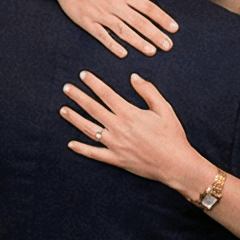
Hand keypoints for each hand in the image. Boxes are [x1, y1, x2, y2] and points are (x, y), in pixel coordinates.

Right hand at [39, 0, 176, 56]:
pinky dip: (113, 45)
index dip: (162, 19)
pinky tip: (124, 54)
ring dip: (139, 42)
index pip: (148, 8)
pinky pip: (102, 36)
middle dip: (155, 35)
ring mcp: (100, 15)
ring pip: (123, 31)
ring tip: (152, 52)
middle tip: (169, 46)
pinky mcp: (87, 22)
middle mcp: (114, 4)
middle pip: (139, 22)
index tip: (174, 29)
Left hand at [59, 70, 211, 197]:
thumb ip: (148, 91)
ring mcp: (115, 145)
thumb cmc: (172, 135)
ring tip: (63, 110)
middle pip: (92, 108)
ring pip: (88, 129)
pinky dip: (81, 149)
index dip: (93, 83)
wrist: (176, 165)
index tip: (83, 75)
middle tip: (66, 88)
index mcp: (129, 113)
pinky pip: (94, 154)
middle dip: (78, 96)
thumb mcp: (164, 109)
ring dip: (74, 118)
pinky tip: (71, 144)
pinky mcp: (115, 159)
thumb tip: (134, 77)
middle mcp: (118, 128)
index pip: (105, 94)